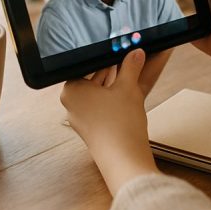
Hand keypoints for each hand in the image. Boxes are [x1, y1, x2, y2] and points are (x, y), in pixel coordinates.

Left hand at [61, 49, 158, 195]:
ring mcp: (85, 118)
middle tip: (132, 56)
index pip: (87, 66)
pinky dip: (122, 97)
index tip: (119, 49)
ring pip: (106, 93)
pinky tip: (136, 87)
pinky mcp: (97, 129)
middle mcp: (74, 104)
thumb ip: (131, 66)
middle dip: (118, 68)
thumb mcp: (127, 88)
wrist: (125, 160)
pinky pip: (109, 106)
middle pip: (98, 79)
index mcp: (71, 90)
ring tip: (139, 69)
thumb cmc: (119, 125)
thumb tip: (135, 53)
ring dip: (123, 82)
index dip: (106, 56)